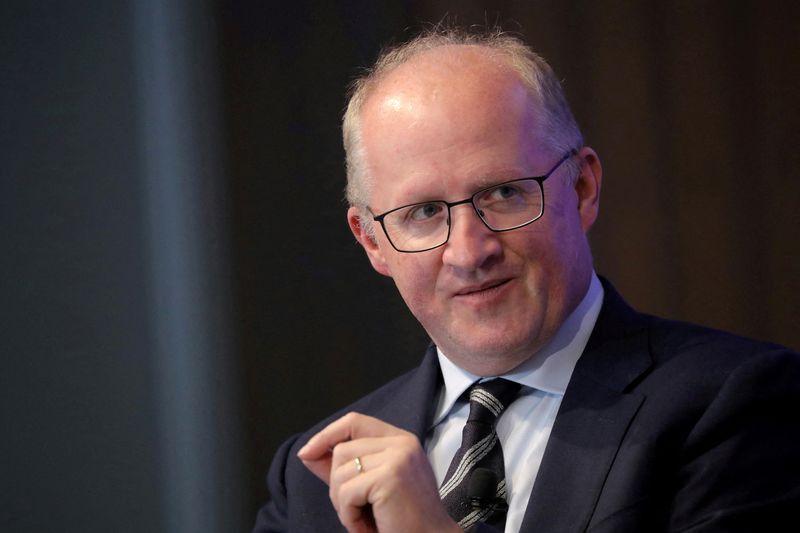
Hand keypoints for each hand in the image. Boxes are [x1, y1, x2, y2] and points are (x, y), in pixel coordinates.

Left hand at [297, 412, 460, 532]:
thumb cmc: (403, 519)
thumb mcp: (370, 486)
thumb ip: (343, 467)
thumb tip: (308, 452)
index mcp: (400, 440)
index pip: (354, 422)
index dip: (327, 434)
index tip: (307, 452)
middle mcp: (402, 443)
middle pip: (341, 450)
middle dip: (337, 485)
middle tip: (357, 509)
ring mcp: (398, 457)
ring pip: (340, 473)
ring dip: (343, 504)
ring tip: (364, 519)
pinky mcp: (390, 477)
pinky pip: (347, 493)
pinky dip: (350, 516)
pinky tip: (368, 526)